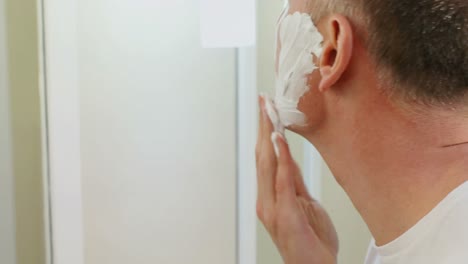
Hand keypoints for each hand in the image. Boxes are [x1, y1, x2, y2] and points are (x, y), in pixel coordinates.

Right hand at [256, 96, 338, 263]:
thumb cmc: (310, 240)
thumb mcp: (304, 205)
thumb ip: (293, 182)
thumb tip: (287, 156)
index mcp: (271, 196)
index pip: (265, 158)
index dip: (265, 132)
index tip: (265, 109)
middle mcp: (266, 200)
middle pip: (262, 155)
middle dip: (263, 126)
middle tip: (263, 101)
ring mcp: (273, 208)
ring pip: (267, 164)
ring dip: (268, 134)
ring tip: (269, 112)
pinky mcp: (285, 215)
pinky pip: (281, 181)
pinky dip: (280, 159)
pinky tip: (279, 141)